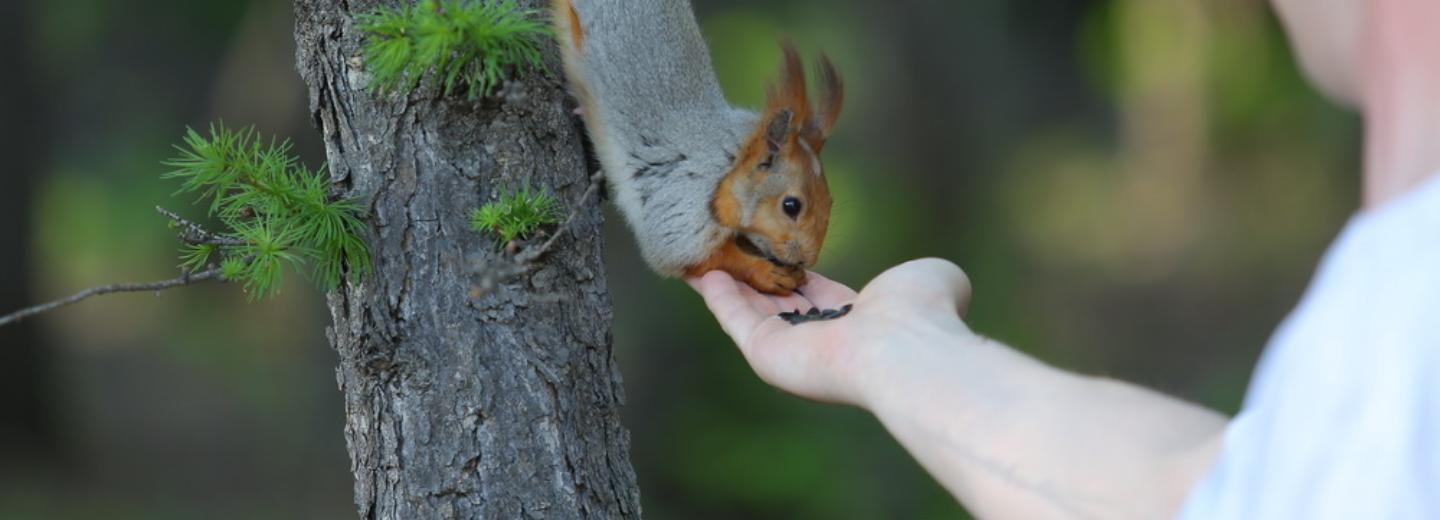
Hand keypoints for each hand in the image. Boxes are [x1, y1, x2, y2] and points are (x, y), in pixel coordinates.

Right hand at [686, 258, 973, 408]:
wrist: (906, 347)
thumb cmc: (923, 313)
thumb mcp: (929, 277)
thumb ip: (925, 276)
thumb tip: (936, 279)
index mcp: (856, 322)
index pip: (814, 293)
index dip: (790, 268)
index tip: (770, 243)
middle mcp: (820, 339)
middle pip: (775, 302)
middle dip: (750, 273)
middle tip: (726, 242)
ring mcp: (791, 351)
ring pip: (748, 310)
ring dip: (724, 281)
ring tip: (701, 250)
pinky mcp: (766, 354)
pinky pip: (734, 320)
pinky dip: (715, 295)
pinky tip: (697, 269)